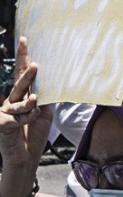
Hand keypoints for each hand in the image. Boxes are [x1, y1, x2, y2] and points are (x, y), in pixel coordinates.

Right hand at [0, 38, 51, 173]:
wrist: (25, 157)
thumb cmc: (34, 135)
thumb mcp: (44, 113)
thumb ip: (43, 98)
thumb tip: (44, 86)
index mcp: (22, 96)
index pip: (22, 74)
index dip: (23, 57)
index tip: (25, 39)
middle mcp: (11, 101)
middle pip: (19, 83)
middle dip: (27, 74)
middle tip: (35, 65)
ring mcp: (4, 112)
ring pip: (20, 101)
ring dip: (30, 105)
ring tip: (35, 106)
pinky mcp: (1, 123)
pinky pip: (18, 116)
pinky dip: (27, 118)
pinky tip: (27, 123)